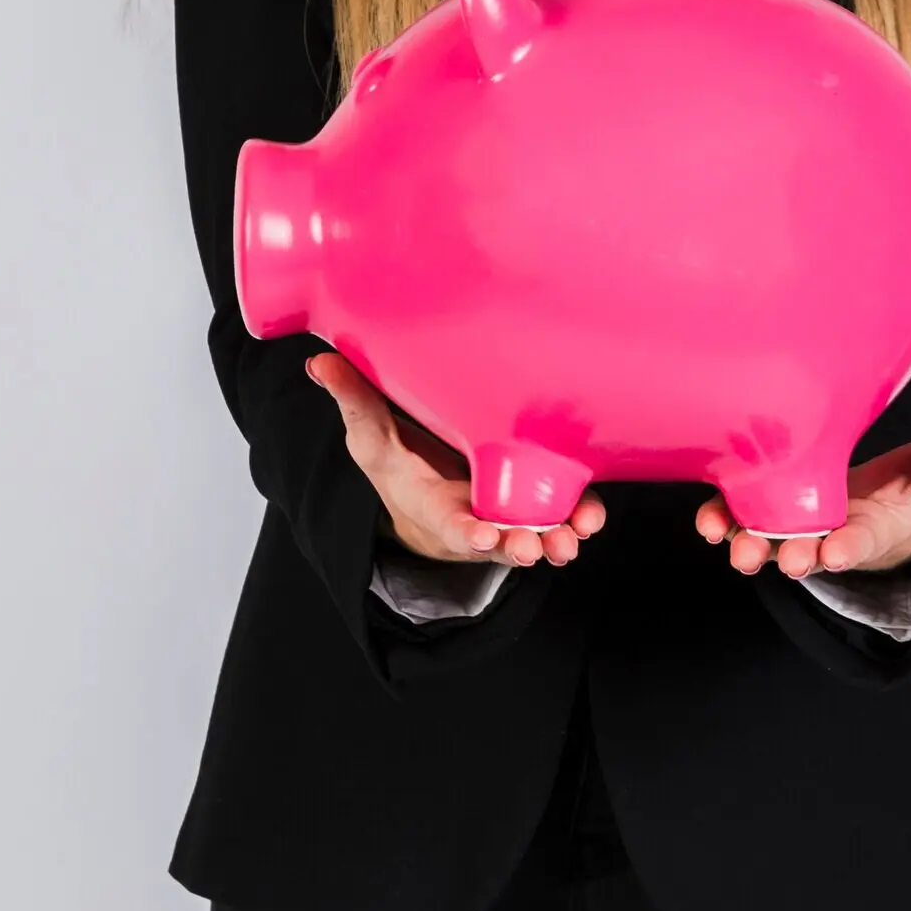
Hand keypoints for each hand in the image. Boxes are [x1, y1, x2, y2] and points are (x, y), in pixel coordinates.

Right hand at [305, 353, 605, 567]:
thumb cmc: (400, 460)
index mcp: (434, 506)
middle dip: (519, 546)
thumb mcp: (371, 435)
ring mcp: (510, 514)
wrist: (433, 480)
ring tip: (573, 538)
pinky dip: (580, 515)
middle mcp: (477, 519)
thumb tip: (318, 363)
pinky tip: (592, 512)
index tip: (480, 538)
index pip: (450, 525)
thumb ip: (352, 401)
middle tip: (534, 547)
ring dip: (557, 539)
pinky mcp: (540, 500)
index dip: (466, 533)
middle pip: (501, 542)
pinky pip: (564, 512)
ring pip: (539, 535)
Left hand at [694, 416, 910, 579]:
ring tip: (735, 548)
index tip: (834, 554)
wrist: (866, 497)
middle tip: (786, 560)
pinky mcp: (760, 508)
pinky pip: (736, 517)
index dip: (846, 548)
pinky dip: (720, 519)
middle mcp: (824, 535)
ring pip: (764, 543)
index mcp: (868, 529)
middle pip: (806, 552)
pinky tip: (706, 518)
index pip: (858, 542)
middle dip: (795, 556)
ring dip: (748, 546)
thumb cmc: (902, 486)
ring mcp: (789, 526)